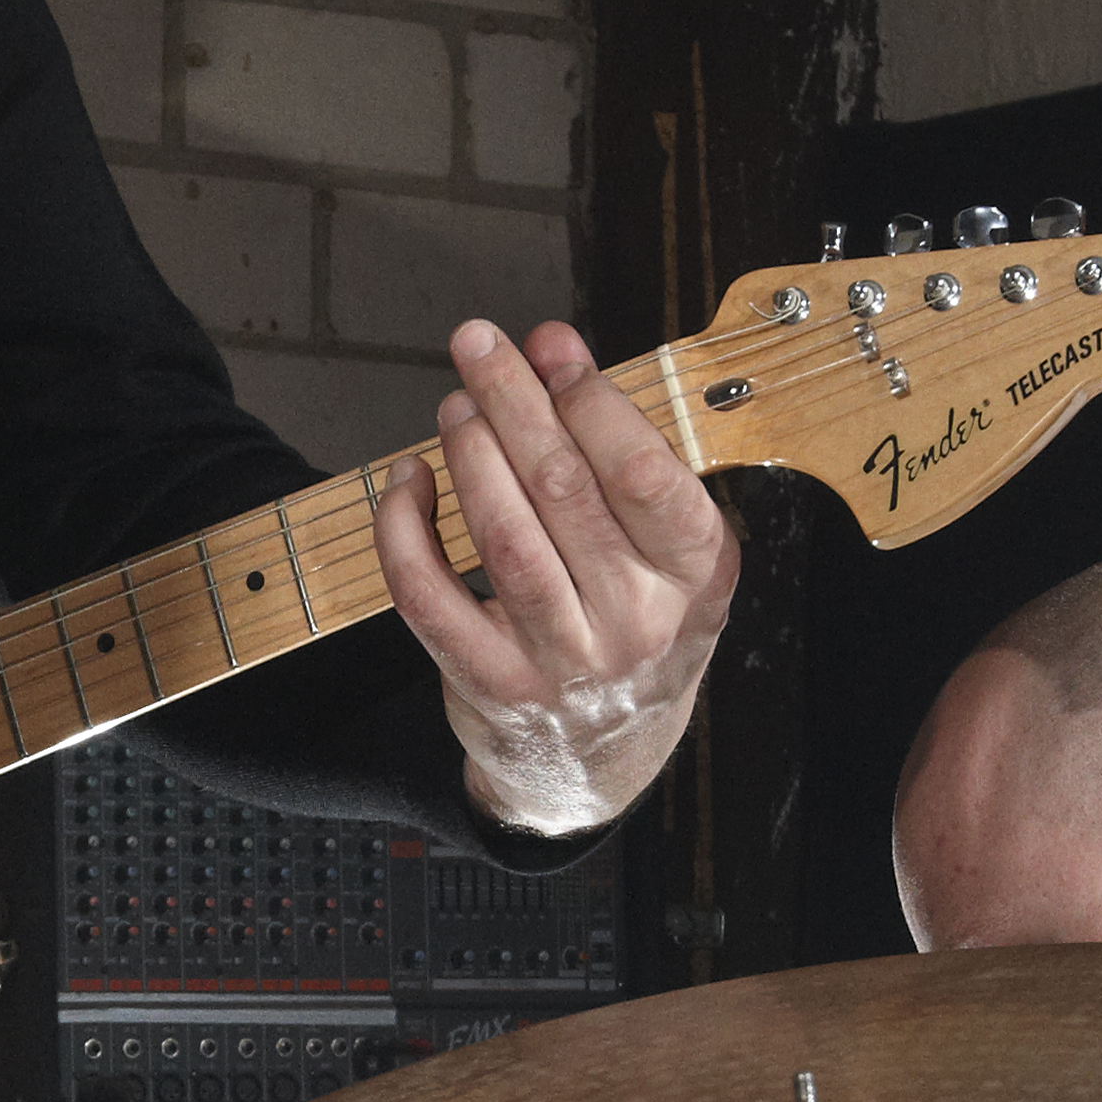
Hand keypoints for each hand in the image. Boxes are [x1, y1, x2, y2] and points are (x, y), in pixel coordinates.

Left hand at [379, 316, 740, 836]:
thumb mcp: (668, 547)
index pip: (643, 472)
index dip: (588, 398)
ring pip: (502, 535)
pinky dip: (406, 531)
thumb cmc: (636, 621)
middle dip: (513, 399)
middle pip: (563, 489)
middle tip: (476, 345)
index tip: (551, 347)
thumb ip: (620, 448)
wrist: (602, 757)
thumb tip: (553, 349)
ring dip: (468, 453)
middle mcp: (637, 621)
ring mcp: (563, 661)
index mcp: (695, 573)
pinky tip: (407, 482)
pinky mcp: (492, 684)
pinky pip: (432, 595)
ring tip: (454, 405)